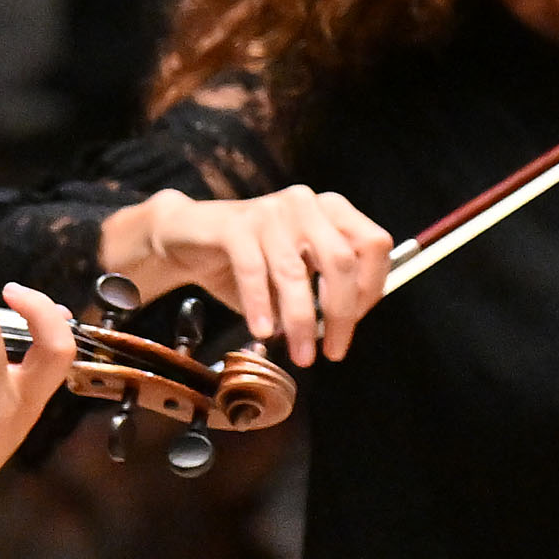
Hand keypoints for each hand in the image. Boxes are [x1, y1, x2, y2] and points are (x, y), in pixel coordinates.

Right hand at [106, 184, 392, 365]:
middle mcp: (307, 204)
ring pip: (295, 272)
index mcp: (332, 210)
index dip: (371, 287)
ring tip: (300, 354)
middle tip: (333, 351)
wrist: (185, 236)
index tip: (355, 323)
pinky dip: (261, 306)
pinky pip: (253, 271)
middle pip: (341, 261)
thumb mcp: (294, 272)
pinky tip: (263, 332)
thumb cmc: (247, 259)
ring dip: (300, 321)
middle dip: (341, 312)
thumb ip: (321, 289)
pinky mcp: (235, 225)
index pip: (373, 245)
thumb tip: (342, 327)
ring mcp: (271, 211)